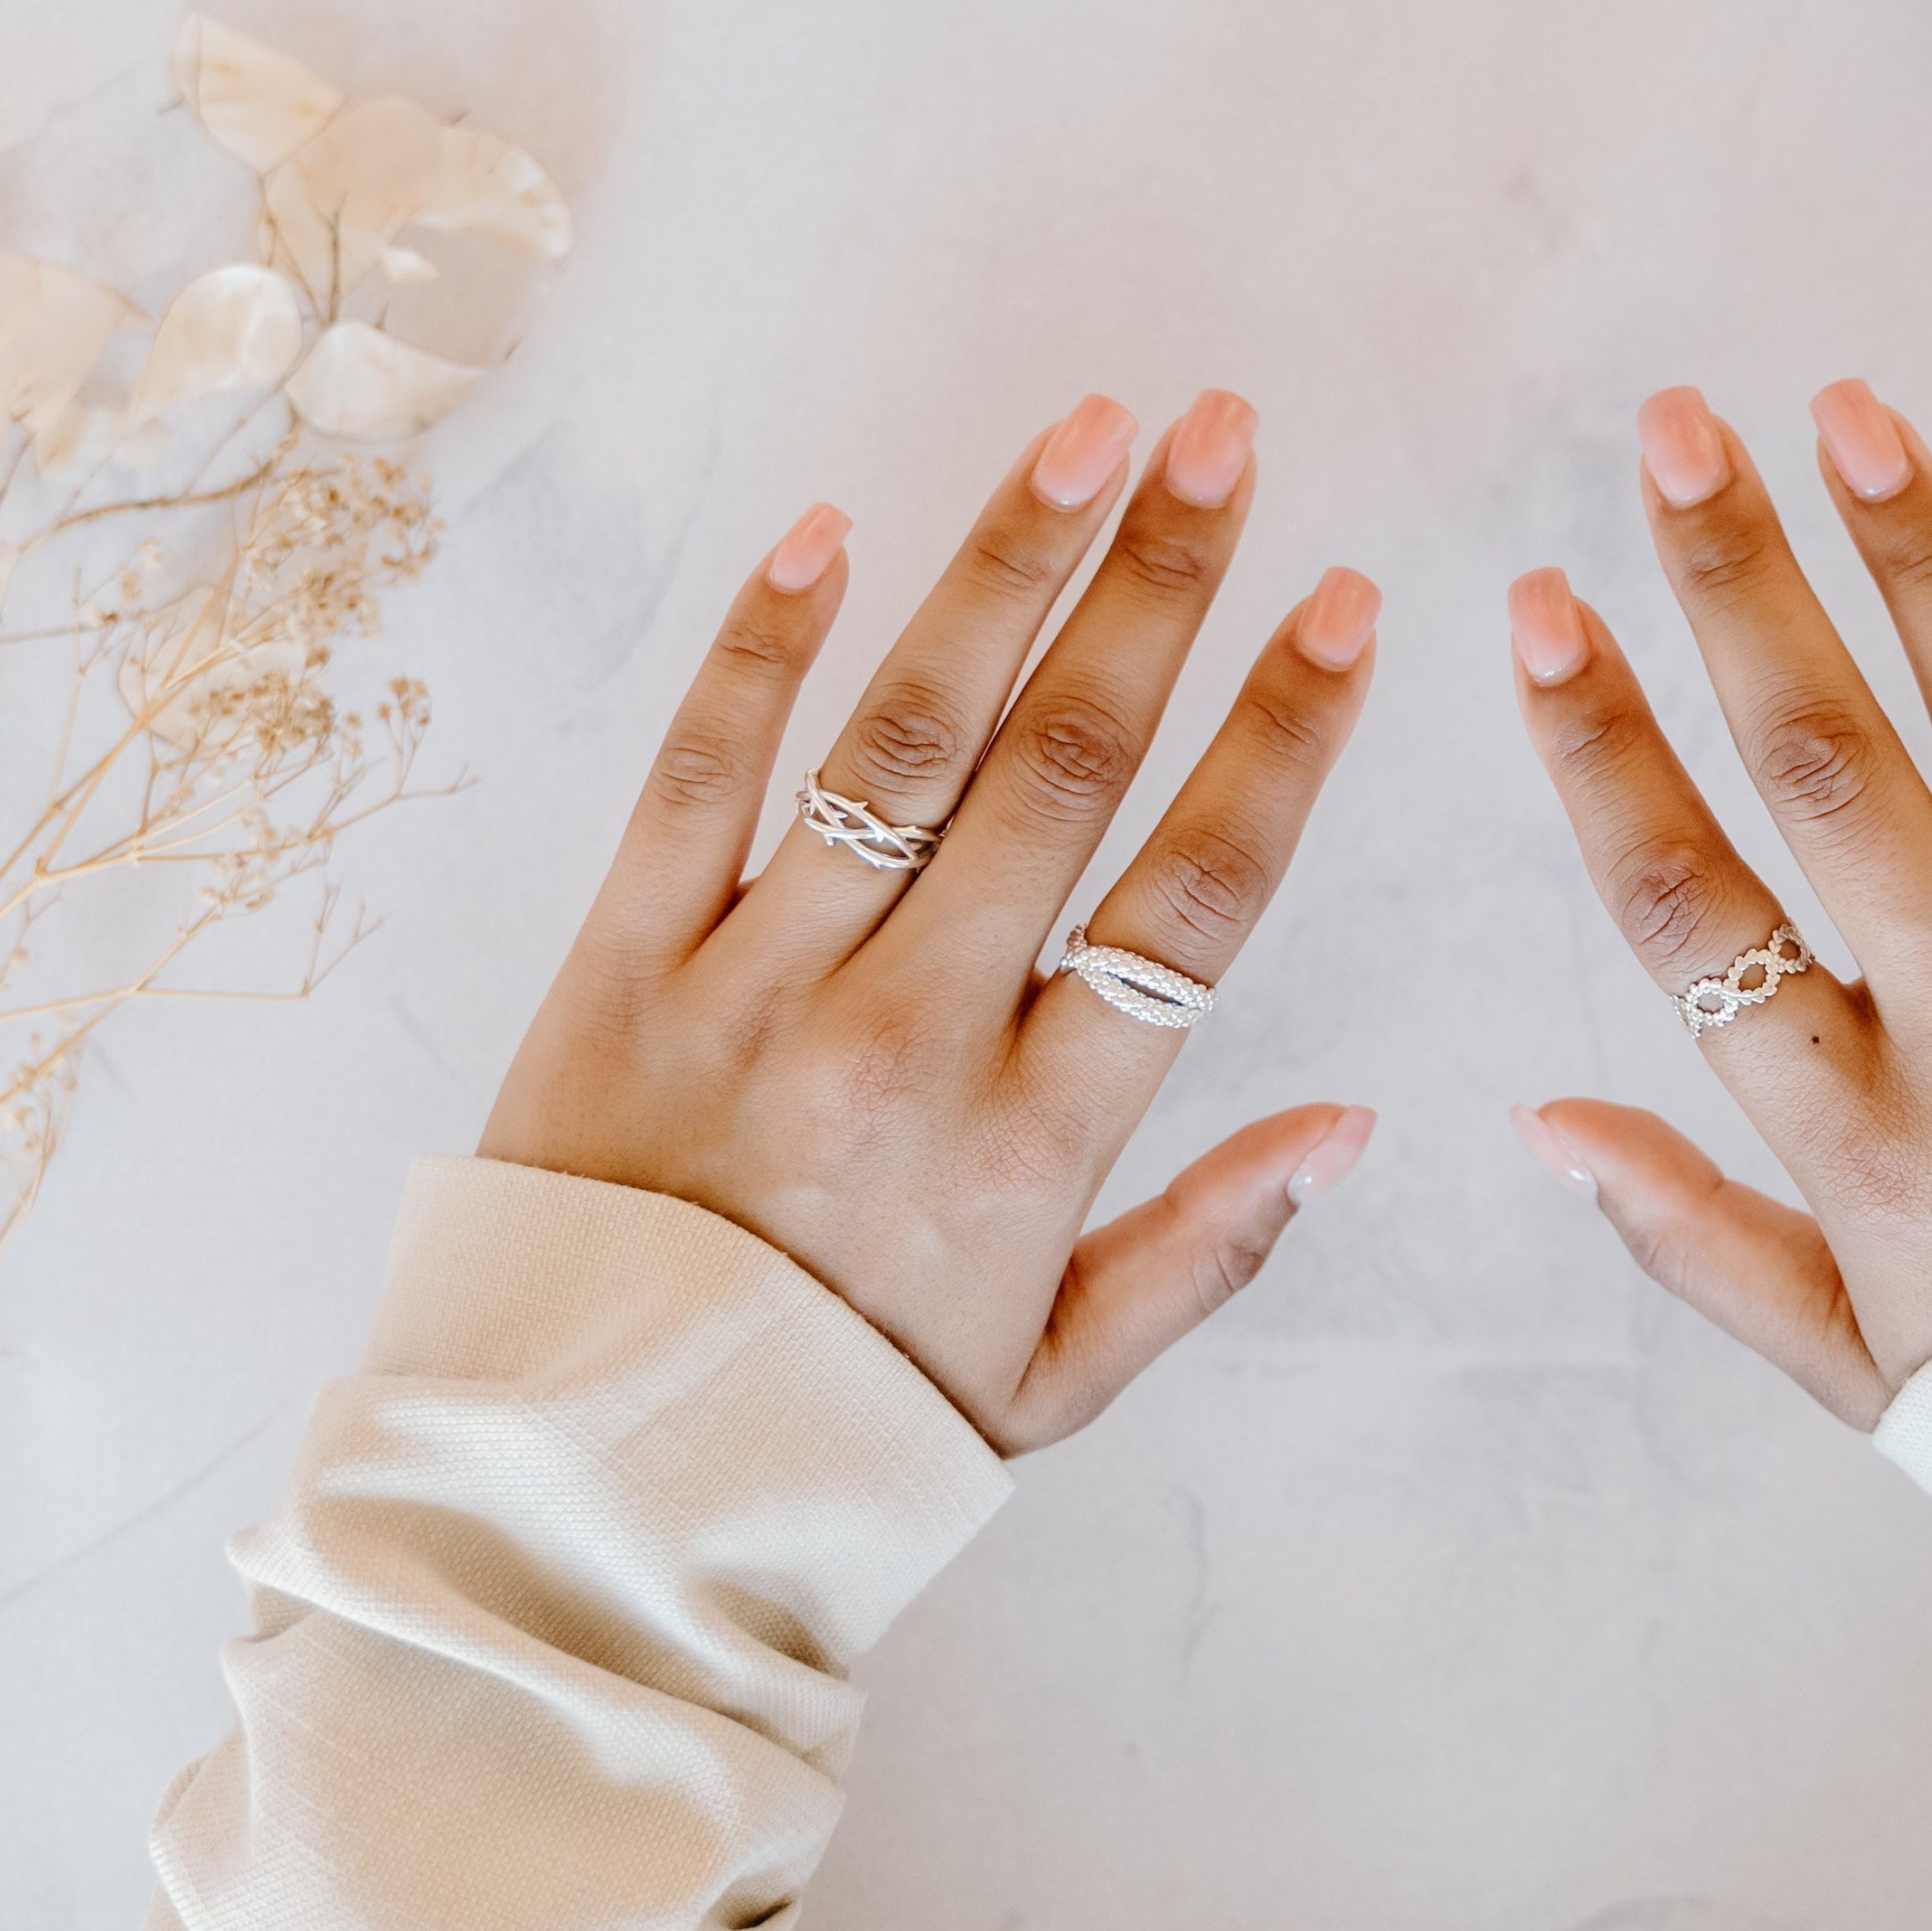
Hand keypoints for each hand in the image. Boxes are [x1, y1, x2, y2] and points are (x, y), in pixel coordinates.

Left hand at [482, 390, 1379, 1451]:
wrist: (578, 1495)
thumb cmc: (836, 1435)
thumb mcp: (1054, 1384)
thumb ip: (1208, 1249)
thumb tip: (1354, 1125)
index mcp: (1033, 1144)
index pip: (1193, 904)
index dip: (1281, 743)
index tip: (1347, 612)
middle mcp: (908, 1039)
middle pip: (1064, 771)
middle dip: (1163, 589)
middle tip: (1232, 442)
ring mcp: (756, 988)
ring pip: (902, 739)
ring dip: (1004, 569)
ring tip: (1091, 435)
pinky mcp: (620, 964)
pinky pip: (701, 776)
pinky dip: (763, 646)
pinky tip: (837, 530)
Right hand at [1503, 382, 1931, 1426]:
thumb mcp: (1863, 1371)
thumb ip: (1698, 1241)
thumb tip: (1541, 1124)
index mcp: (1866, 1152)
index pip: (1691, 913)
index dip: (1602, 752)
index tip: (1540, 613)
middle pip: (1831, 777)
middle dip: (1736, 588)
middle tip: (1673, 433)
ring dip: (1919, 562)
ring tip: (1843, 415)